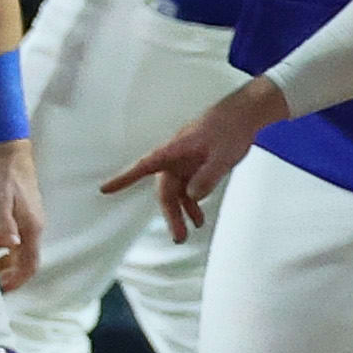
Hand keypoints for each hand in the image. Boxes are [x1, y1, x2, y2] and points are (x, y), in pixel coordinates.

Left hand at [0, 139, 43, 289]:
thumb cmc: (1, 170)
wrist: (5, 146)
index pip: (30, 263)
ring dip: (6, 263)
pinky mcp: (19, 212)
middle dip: (10, 275)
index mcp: (31, 225)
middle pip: (26, 261)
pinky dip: (2, 248)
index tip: (1, 290)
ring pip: (20, 251)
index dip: (18, 280)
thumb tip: (11, 245)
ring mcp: (27, 219)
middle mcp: (33, 225)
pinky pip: (14, 239)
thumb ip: (5, 224)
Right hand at [104, 76, 289, 240]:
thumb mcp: (222, 155)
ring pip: (178, 191)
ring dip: (183, 211)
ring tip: (191, 231)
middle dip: (170, 214)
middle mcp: (177, 157)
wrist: (247, 114)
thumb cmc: (230, 128)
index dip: (125, 178)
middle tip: (178, 238)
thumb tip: (191, 196)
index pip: (145, 165)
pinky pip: (190, 187)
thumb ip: (207, 176)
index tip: (105, 189)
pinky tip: (199, 216)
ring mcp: (187, 161)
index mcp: (175, 149)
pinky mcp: (198, 164)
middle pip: (166, 190)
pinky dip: (193, 202)